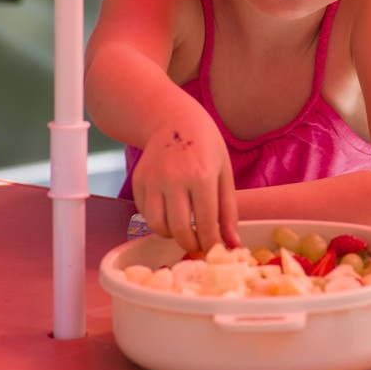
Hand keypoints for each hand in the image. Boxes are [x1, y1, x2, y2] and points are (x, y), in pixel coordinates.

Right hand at [129, 126, 239, 252]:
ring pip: (157, 226)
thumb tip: (232, 244)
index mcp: (202, 176)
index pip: (206, 223)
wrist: (174, 120)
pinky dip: (158, 221)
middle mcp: (174, 178)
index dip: (211, 243)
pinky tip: (170, 212)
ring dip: (172, 235)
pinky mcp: (138, 181)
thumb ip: (228, 211)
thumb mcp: (224, 174)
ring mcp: (153, 180)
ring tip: (184, 228)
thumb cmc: (206, 146)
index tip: (214, 249)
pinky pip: (145, 214)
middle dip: (191, 244)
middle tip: (198, 245)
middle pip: (179, 229)